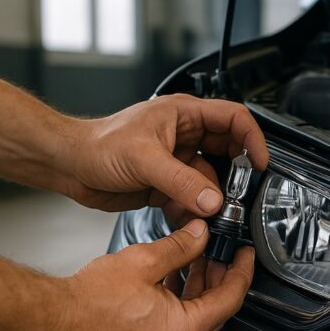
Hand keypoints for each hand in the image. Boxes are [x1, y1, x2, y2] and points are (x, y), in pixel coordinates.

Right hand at [58, 219, 252, 330]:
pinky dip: (182, 307)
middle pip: (215, 313)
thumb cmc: (87, 301)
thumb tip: (200, 234)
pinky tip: (175, 281)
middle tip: (220, 254)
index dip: (241, 272)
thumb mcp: (143, 261)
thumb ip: (180, 246)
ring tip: (197, 261)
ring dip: (199, 292)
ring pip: (196, 323)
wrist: (51, 323)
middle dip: (219, 280)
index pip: (229, 300)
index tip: (245, 256)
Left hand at [64, 94, 268, 217]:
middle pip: (228, 153)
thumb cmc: (96, 145)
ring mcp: (178, 161)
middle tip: (237, 195)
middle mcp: (186, 135)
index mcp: (185, 114)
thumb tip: (214, 200)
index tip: (261, 164)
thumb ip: (182, 182)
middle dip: (233, 177)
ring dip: (210, 199)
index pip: (235, 118)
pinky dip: (194, 210)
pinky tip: (185, 216)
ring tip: (205, 211)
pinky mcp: (168, 184)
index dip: (253, 139)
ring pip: (212, 181)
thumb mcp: (144, 160)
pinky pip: (195, 198)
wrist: (68, 166)